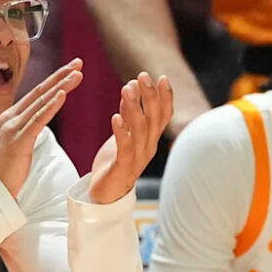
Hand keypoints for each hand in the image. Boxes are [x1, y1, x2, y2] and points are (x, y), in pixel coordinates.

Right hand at [0, 59, 84, 198]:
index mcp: (9, 117)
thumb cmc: (5, 171)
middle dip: (60, 76)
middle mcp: (9, 118)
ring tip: (77, 74)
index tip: (70, 69)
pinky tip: (62, 94)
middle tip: (78, 62)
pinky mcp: (19, 141)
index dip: (53, 80)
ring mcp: (13, 128)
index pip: (35, 94)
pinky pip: (38, 120)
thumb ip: (25, 129)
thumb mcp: (17, 144)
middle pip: (39, 92)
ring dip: (60, 86)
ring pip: (41, 103)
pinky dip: (51, 106)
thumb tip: (37, 121)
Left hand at [88, 72, 173, 203]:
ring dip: (134, 108)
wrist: (105, 196)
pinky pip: (124, 148)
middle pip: (154, 119)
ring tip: (127, 89)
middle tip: (143, 76)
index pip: (163, 117)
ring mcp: (137, 158)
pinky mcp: (122, 168)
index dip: (165, 98)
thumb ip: (128, 114)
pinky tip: (115, 117)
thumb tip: (131, 88)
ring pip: (140, 130)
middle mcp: (148, 148)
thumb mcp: (123, 135)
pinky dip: (121, 132)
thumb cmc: (115, 164)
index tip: (162, 77)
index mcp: (150, 140)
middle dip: (150, 96)